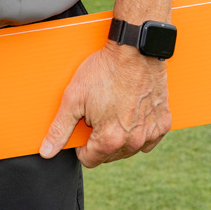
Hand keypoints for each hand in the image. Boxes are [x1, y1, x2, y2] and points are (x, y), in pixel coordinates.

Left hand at [39, 43, 170, 166]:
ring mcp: (151, 133)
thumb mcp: (74, 98)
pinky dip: (140, 130)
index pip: (90, 160)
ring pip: (130, 149)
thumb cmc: (104, 70)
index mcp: (110, 140)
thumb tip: (46, 152)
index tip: (84, 127)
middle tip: (98, 114)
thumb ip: (59, 129)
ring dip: (121, 137)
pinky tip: (133, 113)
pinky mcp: (163, 122)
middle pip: (110, 155)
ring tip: (114, 111)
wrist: (135, 49)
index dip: (82, 145)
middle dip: (101, 140)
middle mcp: (133, 141)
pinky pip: (149, 138)